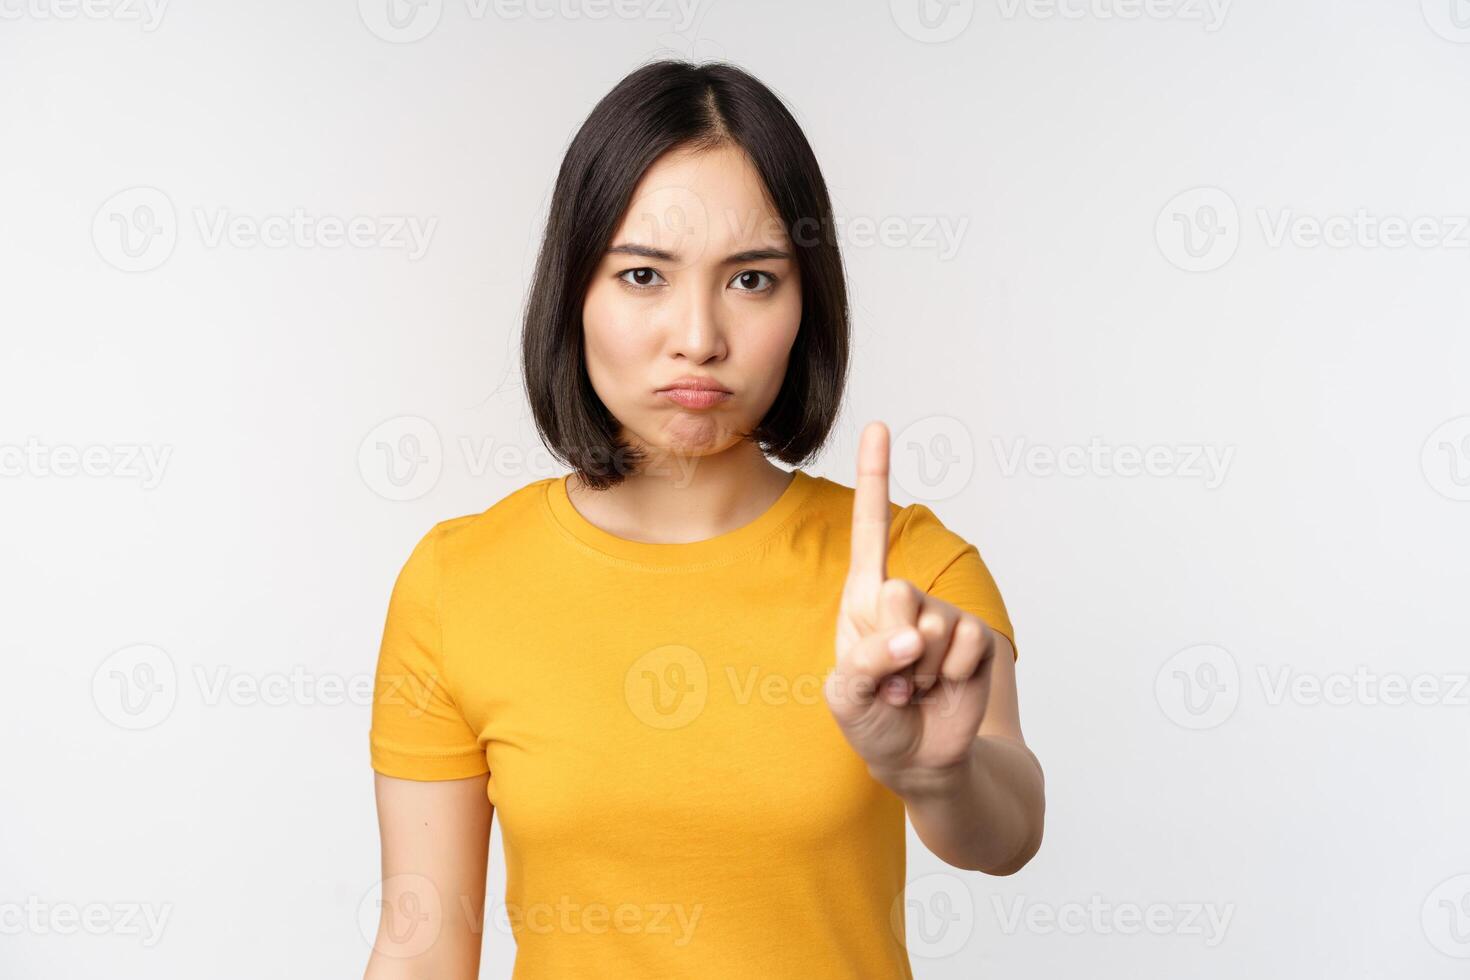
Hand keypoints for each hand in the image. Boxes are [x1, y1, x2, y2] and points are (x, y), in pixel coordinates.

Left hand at [823, 421, 1001, 789]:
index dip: (876, 477)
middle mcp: (902, 598)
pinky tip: (943, 689)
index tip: (879, 425)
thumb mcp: (848, 696)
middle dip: (889, 646)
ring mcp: (940, 617)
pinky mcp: (973, 640)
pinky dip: (951, 676)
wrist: (923, 759)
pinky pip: (965, 645)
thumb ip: (869, 660)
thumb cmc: (875, 721)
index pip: (870, 531)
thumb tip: (913, 639)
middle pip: (895, 592)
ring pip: (930, 627)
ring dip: (919, 671)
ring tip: (914, 688)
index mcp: (863, 599)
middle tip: (891, 678)